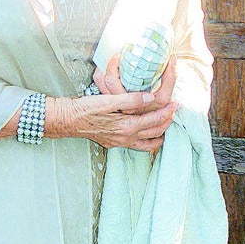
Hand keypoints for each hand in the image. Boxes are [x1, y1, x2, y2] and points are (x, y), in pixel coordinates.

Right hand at [54, 54, 176, 151]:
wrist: (68, 121)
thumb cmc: (86, 109)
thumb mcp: (108, 100)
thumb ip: (131, 100)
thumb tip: (150, 97)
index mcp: (126, 126)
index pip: (154, 119)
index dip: (167, 111)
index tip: (176, 103)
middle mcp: (126, 138)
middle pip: (155, 133)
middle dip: (167, 123)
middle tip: (174, 112)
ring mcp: (120, 143)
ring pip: (148, 144)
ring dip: (159, 135)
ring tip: (166, 126)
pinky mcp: (114, 143)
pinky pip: (137, 146)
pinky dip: (147, 141)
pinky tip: (147, 135)